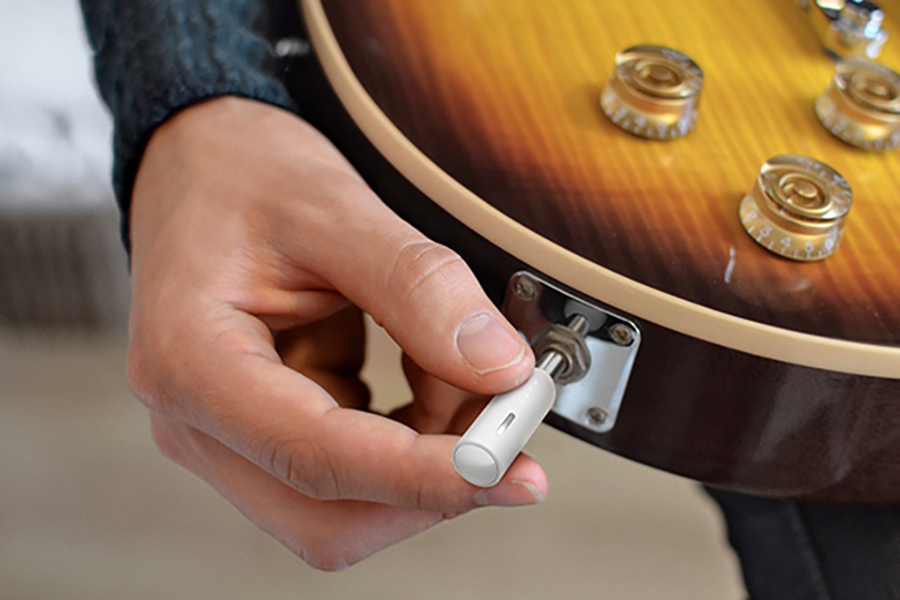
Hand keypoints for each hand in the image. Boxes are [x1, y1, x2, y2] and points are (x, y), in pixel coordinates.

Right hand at [127, 97, 545, 569]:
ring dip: (426, 464)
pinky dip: (412, 444)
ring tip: (462, 374)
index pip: (313, 455)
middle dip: (429, 487)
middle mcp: (197, 421)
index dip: (419, 473)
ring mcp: (229, 437)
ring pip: (345, 512)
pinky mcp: (266, 436)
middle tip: (511, 431)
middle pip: (326, 518)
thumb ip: (418, 287)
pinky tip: (430, 381)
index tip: (506, 463)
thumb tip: (499, 368)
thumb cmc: (244, 174)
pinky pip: (352, 477)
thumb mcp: (333, 208)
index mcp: (189, 362)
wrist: (203, 163)